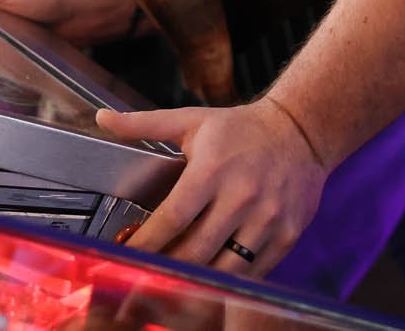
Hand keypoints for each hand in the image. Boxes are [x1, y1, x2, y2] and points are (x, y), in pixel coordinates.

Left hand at [94, 97, 328, 278]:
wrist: (301, 131)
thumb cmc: (240, 129)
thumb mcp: (191, 121)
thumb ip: (144, 124)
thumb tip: (103, 118)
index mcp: (212, 169)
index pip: (172, 218)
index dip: (146, 243)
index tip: (125, 257)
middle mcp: (241, 196)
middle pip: (195, 250)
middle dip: (165, 269)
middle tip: (143, 280)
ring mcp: (267, 219)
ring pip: (225, 269)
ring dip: (196, 281)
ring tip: (174, 285)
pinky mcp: (286, 235)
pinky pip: (253, 273)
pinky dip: (229, 282)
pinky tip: (210, 281)